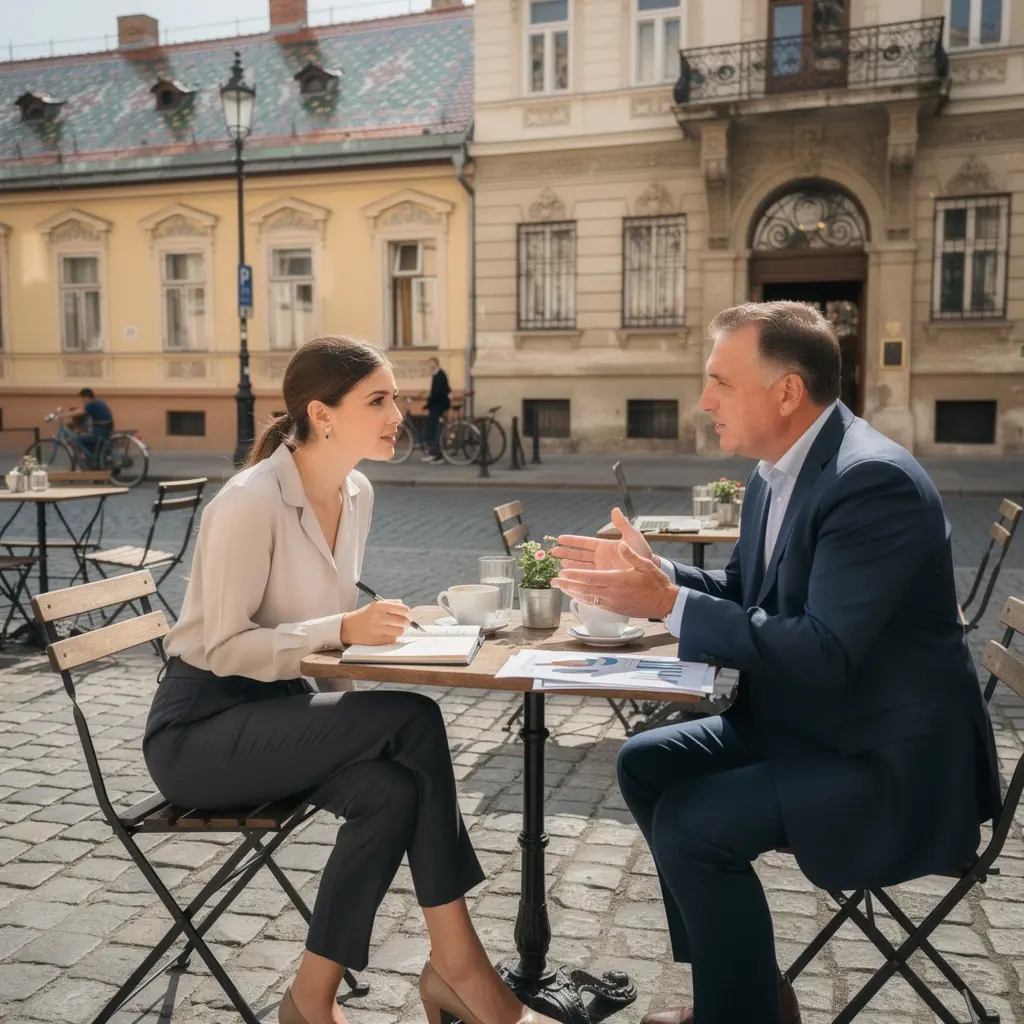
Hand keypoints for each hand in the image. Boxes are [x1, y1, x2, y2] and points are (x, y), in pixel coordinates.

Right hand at [340, 600, 410, 645]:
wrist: (347, 627)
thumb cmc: (365, 616)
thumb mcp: (375, 605)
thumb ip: (391, 604)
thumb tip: (406, 609)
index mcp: (380, 606)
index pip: (403, 609)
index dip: (408, 614)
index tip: (408, 616)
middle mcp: (379, 616)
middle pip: (404, 621)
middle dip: (406, 623)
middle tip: (404, 623)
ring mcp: (378, 629)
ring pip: (400, 631)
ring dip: (399, 631)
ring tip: (393, 629)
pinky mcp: (377, 640)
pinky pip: (393, 639)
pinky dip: (392, 637)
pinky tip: (385, 634)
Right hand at [551, 507, 655, 570]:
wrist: (649, 571)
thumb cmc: (642, 553)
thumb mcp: (632, 537)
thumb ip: (622, 524)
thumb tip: (615, 510)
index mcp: (604, 546)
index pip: (584, 543)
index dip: (572, 541)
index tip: (560, 539)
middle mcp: (600, 557)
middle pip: (578, 555)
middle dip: (565, 553)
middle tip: (552, 553)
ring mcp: (600, 569)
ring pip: (580, 567)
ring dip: (568, 566)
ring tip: (557, 566)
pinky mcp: (603, 579)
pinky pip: (587, 578)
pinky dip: (577, 578)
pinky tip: (568, 578)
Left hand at [553, 543, 678, 618]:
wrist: (664, 604)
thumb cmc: (656, 583)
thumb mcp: (645, 564)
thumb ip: (631, 555)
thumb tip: (622, 544)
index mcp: (617, 580)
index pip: (591, 578)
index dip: (575, 575)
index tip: (563, 572)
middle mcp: (612, 593)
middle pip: (584, 589)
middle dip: (567, 584)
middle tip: (553, 581)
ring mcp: (612, 603)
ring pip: (587, 598)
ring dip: (572, 592)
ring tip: (560, 588)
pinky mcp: (614, 609)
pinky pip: (594, 604)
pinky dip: (583, 599)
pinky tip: (577, 596)